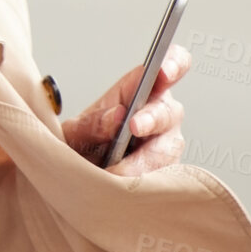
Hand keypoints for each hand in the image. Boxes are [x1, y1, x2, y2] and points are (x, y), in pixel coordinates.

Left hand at [60, 45, 192, 177]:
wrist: (80, 177)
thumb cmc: (84, 146)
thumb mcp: (77, 132)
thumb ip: (91, 123)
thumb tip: (115, 115)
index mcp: (139, 91)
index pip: (166, 69)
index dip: (172, 65)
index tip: (163, 71)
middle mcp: (160, 114)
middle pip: (168, 112)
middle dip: (151, 118)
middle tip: (133, 127)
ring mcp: (166, 144)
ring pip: (167, 148)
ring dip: (144, 158)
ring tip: (119, 170)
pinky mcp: (168, 172)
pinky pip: (164, 176)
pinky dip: (144, 181)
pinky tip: (125, 186)